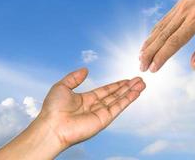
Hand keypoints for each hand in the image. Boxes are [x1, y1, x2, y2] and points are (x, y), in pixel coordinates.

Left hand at [0, 68, 145, 159]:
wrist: (52, 126)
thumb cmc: (53, 109)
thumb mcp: (62, 86)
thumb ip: (75, 77)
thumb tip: (86, 69)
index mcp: (86, 99)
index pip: (105, 90)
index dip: (117, 85)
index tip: (127, 80)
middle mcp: (95, 106)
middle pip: (115, 94)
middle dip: (128, 87)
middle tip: (139, 80)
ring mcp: (101, 113)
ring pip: (120, 100)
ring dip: (131, 92)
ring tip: (142, 84)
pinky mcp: (104, 119)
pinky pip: (119, 107)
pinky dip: (129, 99)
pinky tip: (136, 92)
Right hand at [139, 0, 194, 71]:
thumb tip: (194, 66)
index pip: (174, 42)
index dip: (162, 56)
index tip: (153, 68)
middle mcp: (184, 13)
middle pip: (162, 36)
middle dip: (150, 53)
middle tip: (142, 67)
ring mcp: (179, 7)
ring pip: (159, 28)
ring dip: (149, 44)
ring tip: (141, 57)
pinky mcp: (178, 5)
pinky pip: (163, 21)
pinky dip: (154, 33)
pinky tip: (149, 42)